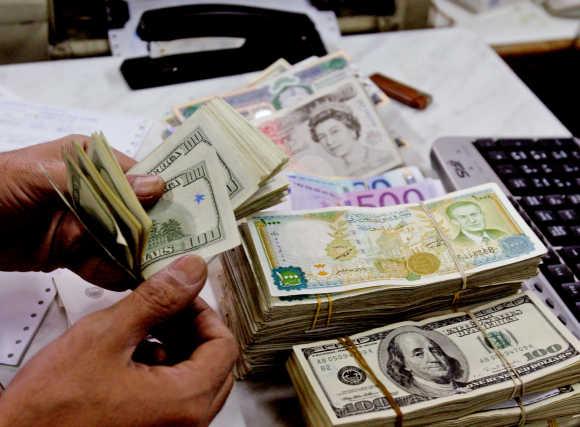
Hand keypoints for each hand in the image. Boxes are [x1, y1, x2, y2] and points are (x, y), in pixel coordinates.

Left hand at [0, 135, 164, 289]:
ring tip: (161, 269)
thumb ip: (99, 184)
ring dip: (138, 255)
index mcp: (89, 162)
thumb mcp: (43, 176)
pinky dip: (114, 273)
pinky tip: (131, 281)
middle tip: (179, 248)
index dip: (161, 192)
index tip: (186, 210)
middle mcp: (93, 192)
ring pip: (122, 240)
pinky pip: (101, 263)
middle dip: (153, 230)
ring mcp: (84, 223)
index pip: (136, 175)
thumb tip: (154, 185)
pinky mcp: (72, 250)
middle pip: (135, 212)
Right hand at [0, 255, 237, 426]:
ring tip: (141, 331)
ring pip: (194, 380)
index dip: (203, 313)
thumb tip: (191, 271)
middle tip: (161, 310)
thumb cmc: (50, 408)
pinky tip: (130, 359)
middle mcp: (186, 424)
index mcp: (185, 401)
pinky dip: (161, 373)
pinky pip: (174, 399)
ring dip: (175, 349)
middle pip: (214, 364)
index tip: (178, 298)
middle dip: (190, 330)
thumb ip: (157, 300)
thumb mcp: (107, 336)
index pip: (224, 345)